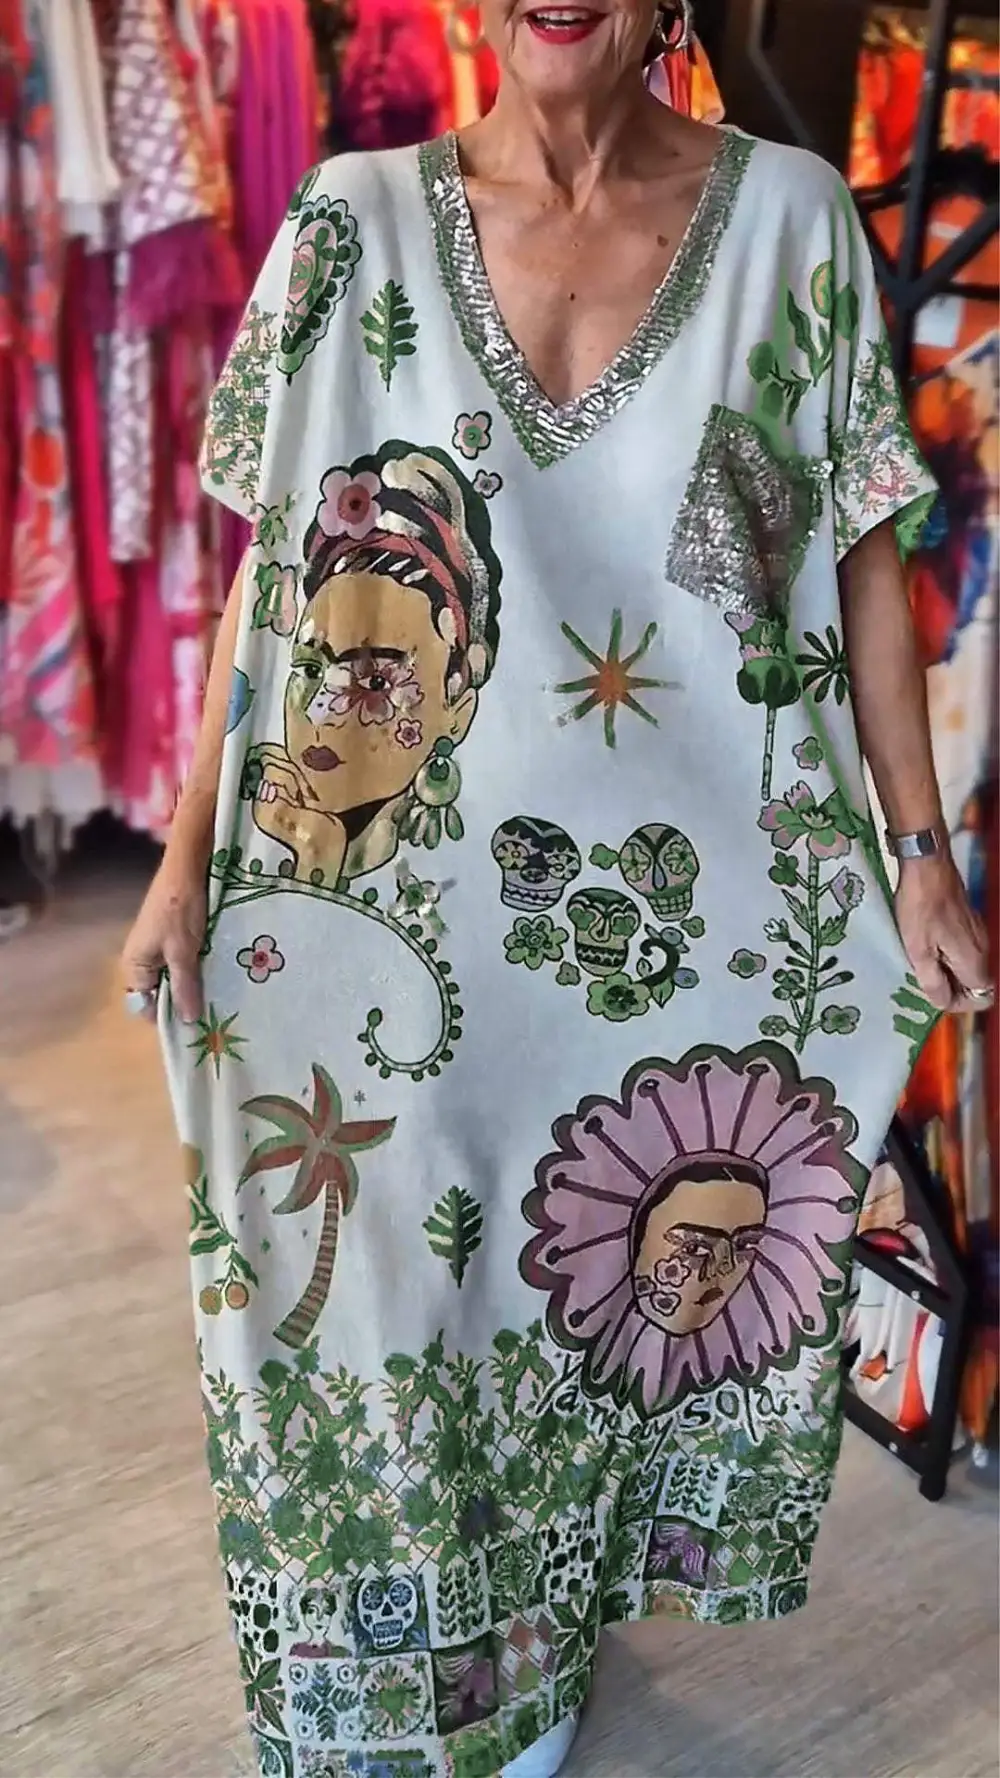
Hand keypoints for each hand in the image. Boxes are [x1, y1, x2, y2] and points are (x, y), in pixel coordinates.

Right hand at [121, 855, 207, 1023]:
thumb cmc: (179, 911)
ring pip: (173, 977)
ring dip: (192, 984)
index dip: (167, 1016)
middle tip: (211, 1010)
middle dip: (182, 1000)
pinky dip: (195, 968)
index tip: (194, 1024)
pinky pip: (181, 962)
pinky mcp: (172, 937)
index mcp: (134, 965)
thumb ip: (185, 986)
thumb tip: (188, 1021)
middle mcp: (141, 959)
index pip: (145, 1004)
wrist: (187, 869)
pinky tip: (215, 972)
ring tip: (216, 994)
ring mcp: (156, 947)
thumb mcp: (183, 952)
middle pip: (160, 992)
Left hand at [895, 853, 992, 1013]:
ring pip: (967, 965)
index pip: (981, 998)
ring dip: (946, 970)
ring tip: (919, 962)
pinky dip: (946, 953)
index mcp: (973, 960)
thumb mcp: (918, 951)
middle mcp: (982, 948)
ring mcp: (977, 932)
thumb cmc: (920, 906)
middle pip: (975, 983)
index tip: (933, 995)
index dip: (957, 1003)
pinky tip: (924, 944)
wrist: (927, 865)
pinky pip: (962, 948)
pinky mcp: (968, 920)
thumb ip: (932, 981)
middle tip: (921, 980)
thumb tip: (942, 1003)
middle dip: (951, 987)